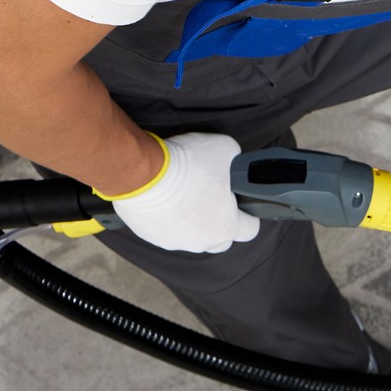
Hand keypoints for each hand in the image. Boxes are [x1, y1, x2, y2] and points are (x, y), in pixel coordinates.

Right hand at [101, 131, 259, 252]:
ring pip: (191, 236)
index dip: (249, 215)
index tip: (242, 202)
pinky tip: (163, 199)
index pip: (249, 230)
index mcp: (225, 227)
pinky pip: (165, 231)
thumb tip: (233, 158)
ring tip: (184, 196)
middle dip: (220, 222)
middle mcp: (201, 242)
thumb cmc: (186, 166)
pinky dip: (167, 219)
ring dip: (192, 221)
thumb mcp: (225, 149)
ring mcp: (173, 242)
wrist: (140, 173)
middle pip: (220, 239)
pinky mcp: (149, 235)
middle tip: (213, 200)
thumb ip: (235, 159)